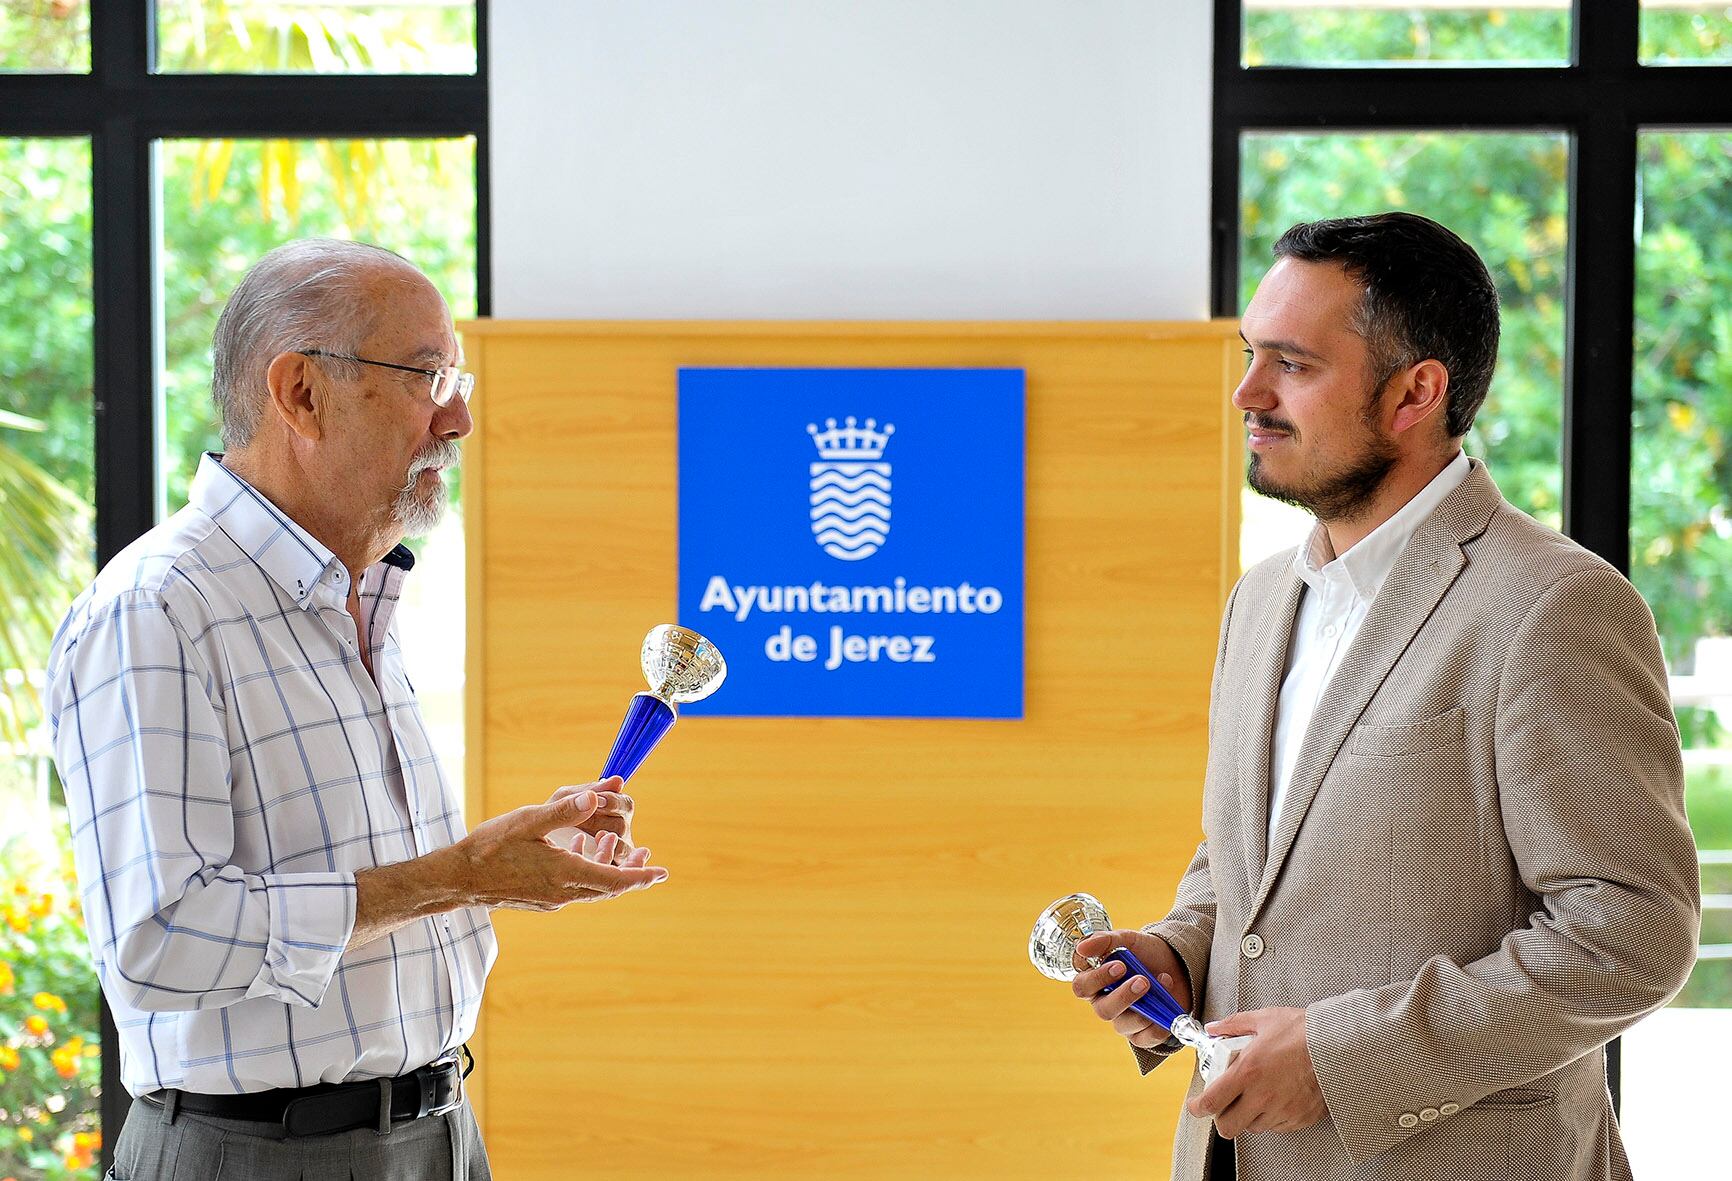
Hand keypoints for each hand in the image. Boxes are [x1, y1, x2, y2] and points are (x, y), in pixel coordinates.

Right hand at [455, 789, 666, 909]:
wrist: (458, 878)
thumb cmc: (490, 847)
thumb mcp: (528, 820)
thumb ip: (565, 810)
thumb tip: (596, 797)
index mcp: (564, 874)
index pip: (614, 880)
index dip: (641, 876)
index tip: (662, 872)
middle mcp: (562, 893)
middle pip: (608, 888)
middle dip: (631, 873)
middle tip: (649, 857)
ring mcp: (551, 900)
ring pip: (591, 889)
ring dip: (607, 869)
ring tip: (611, 839)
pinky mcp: (541, 900)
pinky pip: (574, 889)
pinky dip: (586, 871)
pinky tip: (579, 848)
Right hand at [1070, 929, 1190, 1050]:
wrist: (1176, 963)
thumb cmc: (1144, 952)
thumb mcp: (1126, 939)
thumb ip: (1104, 940)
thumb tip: (1081, 948)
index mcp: (1095, 981)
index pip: (1082, 987)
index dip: (1098, 979)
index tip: (1119, 966)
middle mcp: (1105, 1003)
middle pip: (1103, 1010)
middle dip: (1123, 996)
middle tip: (1142, 980)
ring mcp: (1123, 1020)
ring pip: (1123, 1025)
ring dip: (1145, 1008)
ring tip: (1162, 985)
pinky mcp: (1142, 1034)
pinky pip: (1145, 1039)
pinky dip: (1158, 1025)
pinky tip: (1167, 1007)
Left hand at [1186, 1007, 1326, 1137]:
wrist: (1339, 1045)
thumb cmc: (1303, 1031)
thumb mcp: (1263, 1019)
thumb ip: (1233, 1025)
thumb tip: (1214, 1028)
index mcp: (1248, 1072)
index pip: (1212, 1102)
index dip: (1197, 1108)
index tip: (1195, 1105)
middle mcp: (1263, 1097)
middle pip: (1228, 1127)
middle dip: (1221, 1117)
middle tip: (1225, 1103)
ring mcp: (1282, 1111)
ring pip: (1252, 1128)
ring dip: (1247, 1116)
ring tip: (1255, 1095)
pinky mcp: (1299, 1119)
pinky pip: (1277, 1127)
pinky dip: (1270, 1117)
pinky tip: (1275, 1098)